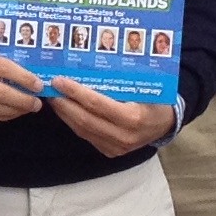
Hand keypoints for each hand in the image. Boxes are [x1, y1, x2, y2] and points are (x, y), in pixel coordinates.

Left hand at [49, 78, 179, 157]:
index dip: (75, 92)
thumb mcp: (144, 86)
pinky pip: (87, 136)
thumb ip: (120, 80)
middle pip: (85, 120)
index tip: (59, 81)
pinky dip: (73, 122)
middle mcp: (124, 136)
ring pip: (82, 130)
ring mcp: (117, 147)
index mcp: (133, 117)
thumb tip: (88, 65)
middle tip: (49, 89)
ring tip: (54, 97)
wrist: (166, 123)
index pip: (97, 104)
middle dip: (64, 103)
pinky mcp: (110, 151)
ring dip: (65, 113)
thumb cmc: (155, 99)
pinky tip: (66, 109)